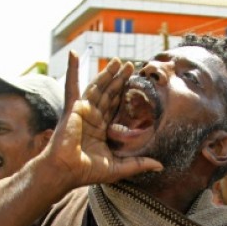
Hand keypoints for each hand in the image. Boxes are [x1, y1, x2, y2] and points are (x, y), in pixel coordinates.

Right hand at [41, 52, 161, 187]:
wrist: (66, 170)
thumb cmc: (87, 171)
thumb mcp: (119, 167)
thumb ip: (139, 164)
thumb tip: (160, 165)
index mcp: (101, 129)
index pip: (115, 107)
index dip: (124, 95)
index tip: (135, 83)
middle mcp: (92, 117)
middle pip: (109, 93)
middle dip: (119, 79)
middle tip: (131, 65)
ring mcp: (82, 110)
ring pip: (98, 87)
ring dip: (107, 73)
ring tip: (119, 61)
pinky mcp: (73, 107)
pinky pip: (72, 84)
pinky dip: (72, 68)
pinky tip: (73, 54)